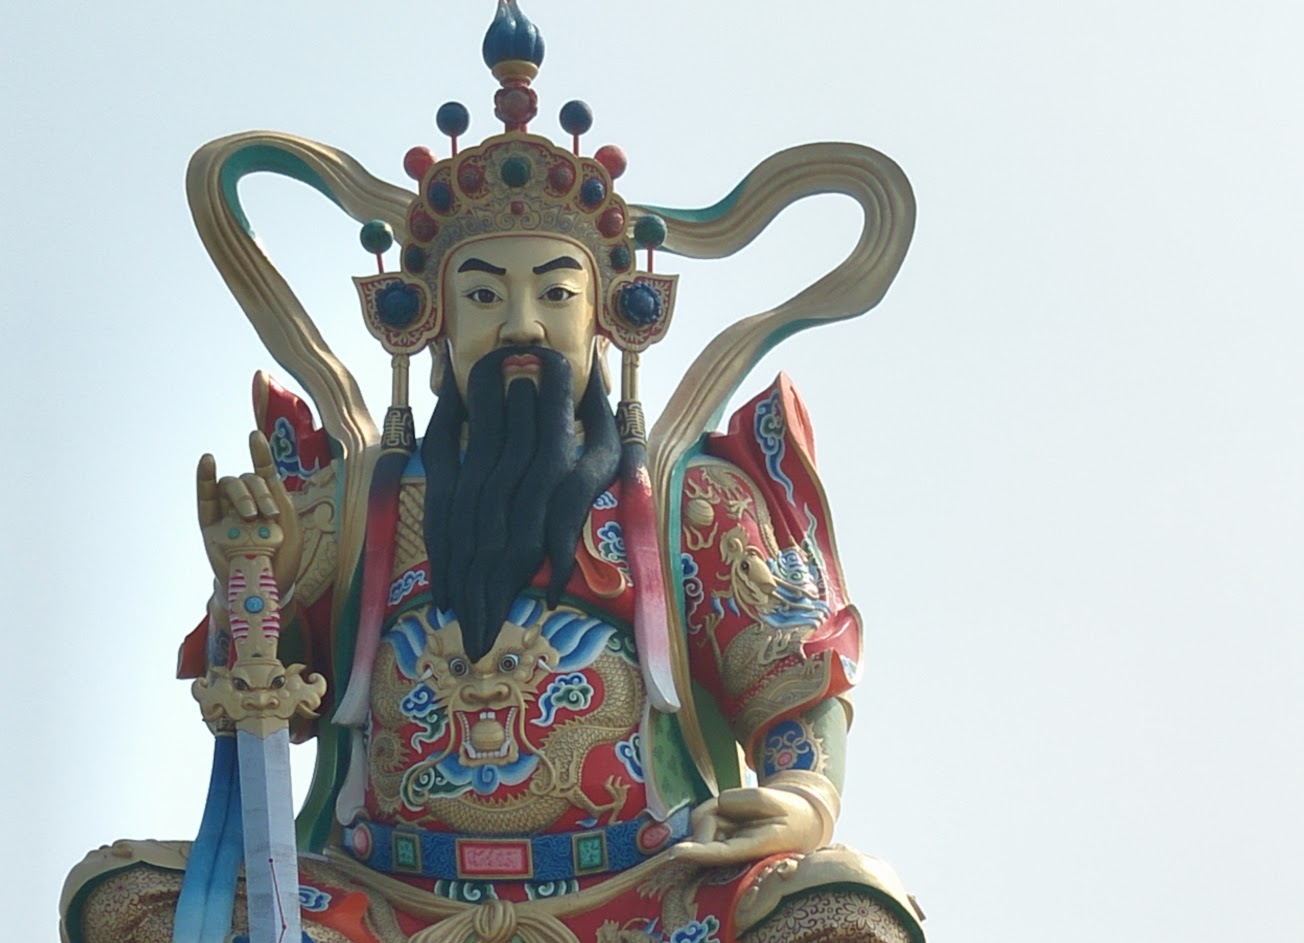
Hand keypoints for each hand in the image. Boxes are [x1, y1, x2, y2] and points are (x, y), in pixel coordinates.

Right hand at [196, 431, 301, 593]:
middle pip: (246, 481)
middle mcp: (246, 504)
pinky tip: (208, 461)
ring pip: (228, 486)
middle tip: (267, 514)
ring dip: (241, 494)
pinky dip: (204, 478)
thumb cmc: (282, 557)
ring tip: (251, 514)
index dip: (259, 453)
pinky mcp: (210, 526)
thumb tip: (267, 473)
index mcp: (268, 501)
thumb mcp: (290, 526)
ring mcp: (227, 513)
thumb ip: (279, 498)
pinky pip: (205, 498)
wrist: (266, 587)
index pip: (262, 471)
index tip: (254, 436)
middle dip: (258, 492)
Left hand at [669, 786, 824, 865]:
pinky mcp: (716, 836)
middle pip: (706, 830)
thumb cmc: (788, 812)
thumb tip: (714, 808)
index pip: (720, 853)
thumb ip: (741, 801)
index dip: (697, 852)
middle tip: (746, 811)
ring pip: (701, 821)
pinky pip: (701, 815)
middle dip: (715, 815)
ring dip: (716, 811)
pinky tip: (735, 816)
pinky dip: (714, 810)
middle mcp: (733, 853)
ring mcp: (722, 845)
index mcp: (754, 849)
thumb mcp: (771, 798)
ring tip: (744, 815)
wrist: (799, 821)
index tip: (675, 852)